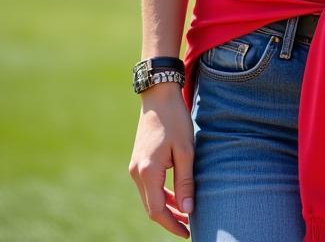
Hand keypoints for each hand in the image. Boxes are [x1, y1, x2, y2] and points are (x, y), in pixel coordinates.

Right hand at [129, 83, 194, 237]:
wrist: (158, 96)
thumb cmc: (175, 119)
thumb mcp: (186, 150)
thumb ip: (186, 180)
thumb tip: (187, 210)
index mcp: (147, 171)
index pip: (157, 210)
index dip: (172, 224)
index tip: (188, 232)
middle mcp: (136, 172)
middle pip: (151, 207)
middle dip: (169, 219)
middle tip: (189, 225)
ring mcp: (134, 167)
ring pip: (149, 197)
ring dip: (166, 207)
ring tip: (185, 213)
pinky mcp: (138, 161)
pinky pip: (148, 186)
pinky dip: (161, 194)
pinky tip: (176, 195)